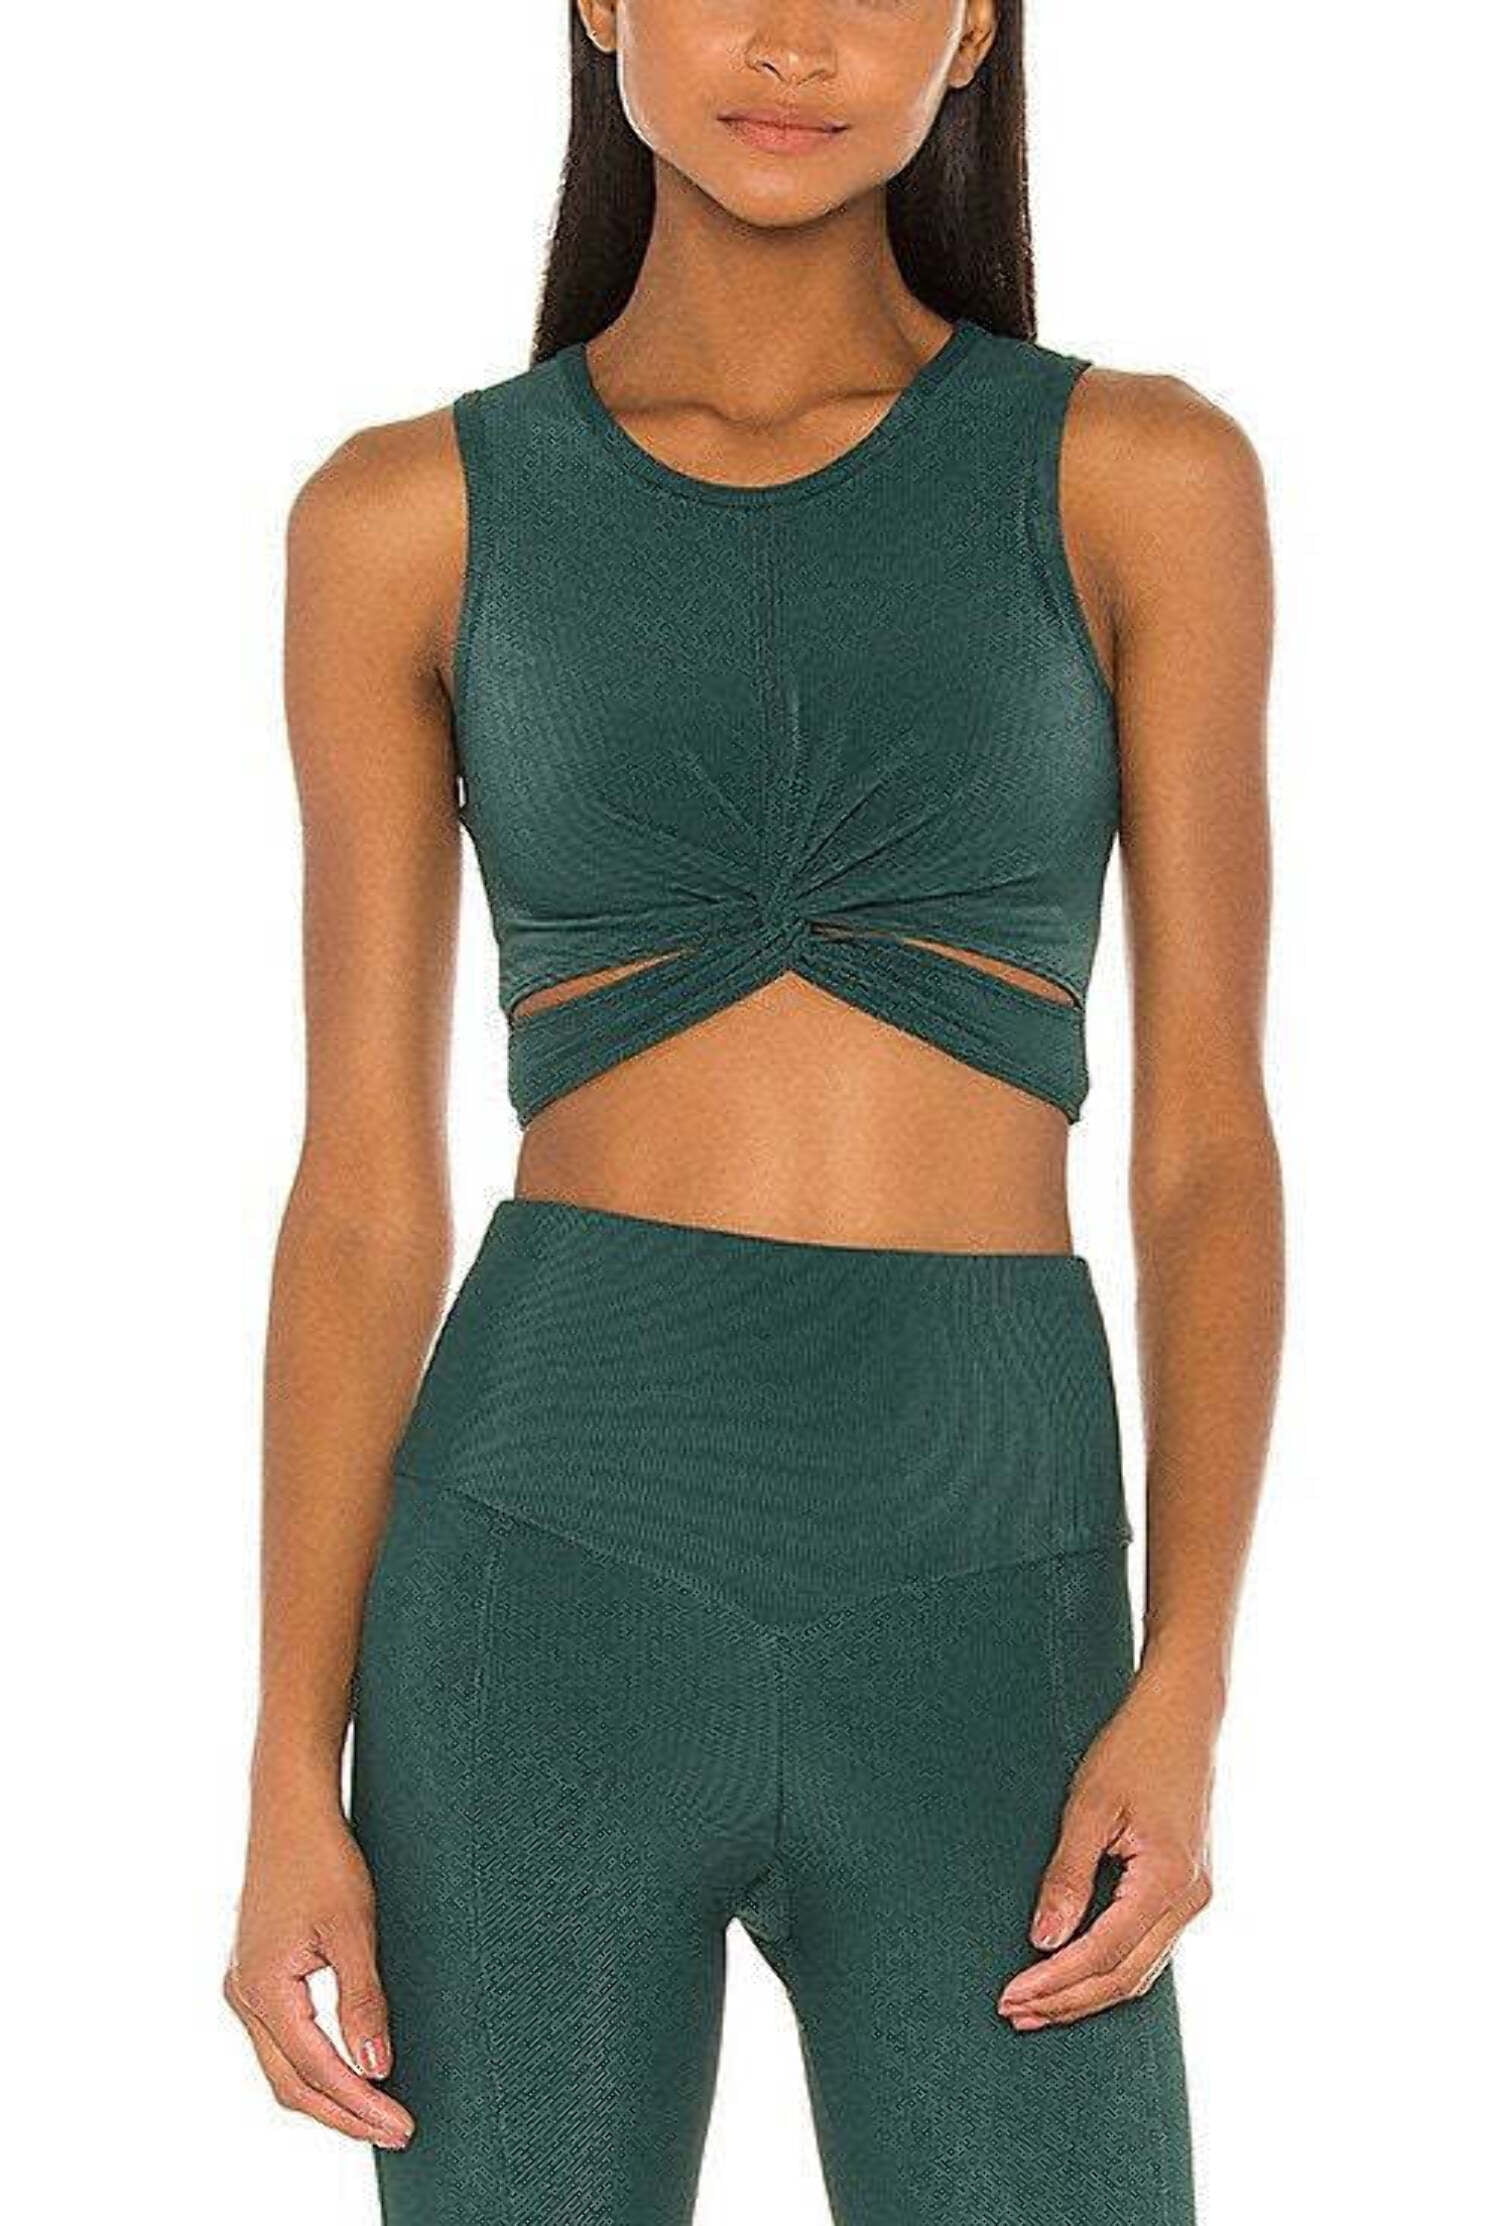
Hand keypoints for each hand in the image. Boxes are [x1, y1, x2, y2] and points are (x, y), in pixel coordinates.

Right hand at [224, 1794, 413, 2149]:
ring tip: (378, 2112)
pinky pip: (282, 2041)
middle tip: (397, 2132)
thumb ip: (362, 2001)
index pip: (316, 2070)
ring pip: (284, 2067)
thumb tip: (376, 2068)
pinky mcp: (256, 1976)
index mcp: (264, 1990)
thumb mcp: (353, 1928)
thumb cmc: (322, 1858)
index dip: (360, 2104)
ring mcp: (245, 1988)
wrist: (289, 1810)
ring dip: (329, 2095)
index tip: (401, 2124)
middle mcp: (245, 1996)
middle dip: (345, 2114)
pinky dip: (314, 2066)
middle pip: (292, 2084)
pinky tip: (348, 2069)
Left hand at [997, 1667, 1216, 2029]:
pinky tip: (1076, 1976)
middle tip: (1015, 2014)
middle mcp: (1191, 1899)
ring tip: (1037, 2006)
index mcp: (1169, 1880)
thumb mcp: (1089, 1806)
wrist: (1182, 1717)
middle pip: (1125, 1976)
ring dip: (1088, 1993)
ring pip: (1141, 1970)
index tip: (1012, 1995)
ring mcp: (1194, 1898)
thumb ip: (1067, 1876)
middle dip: (1068, 2002)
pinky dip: (1110, 1969)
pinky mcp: (1187, 1891)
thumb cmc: (1133, 1750)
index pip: (1104, 1953)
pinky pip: (1148, 1948)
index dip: (1055, 1982)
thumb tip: (1043, 1941)